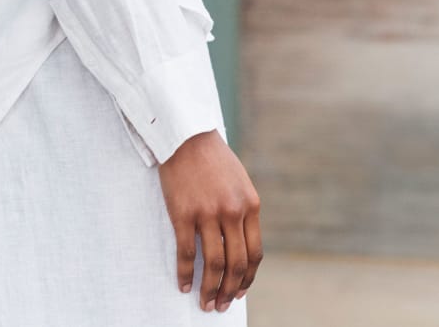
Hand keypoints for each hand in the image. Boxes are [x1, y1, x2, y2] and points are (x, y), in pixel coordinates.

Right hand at [157, 129, 262, 312]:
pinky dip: (185, 273)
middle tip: (221, 305)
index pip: (254, 254)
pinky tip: (183, 284)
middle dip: (229, 290)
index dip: (247, 278)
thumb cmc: (211, 156)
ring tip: (205, 303)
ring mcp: (207, 213)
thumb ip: (242, 210)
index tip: (239, 291)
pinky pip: (186, 252)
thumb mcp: (239, 181)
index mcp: (250, 205)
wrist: (184, 133)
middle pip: (235, 263)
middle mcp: (232, 212)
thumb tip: (239, 243)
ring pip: (213, 263)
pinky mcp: (183, 212)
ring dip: (210, 288)